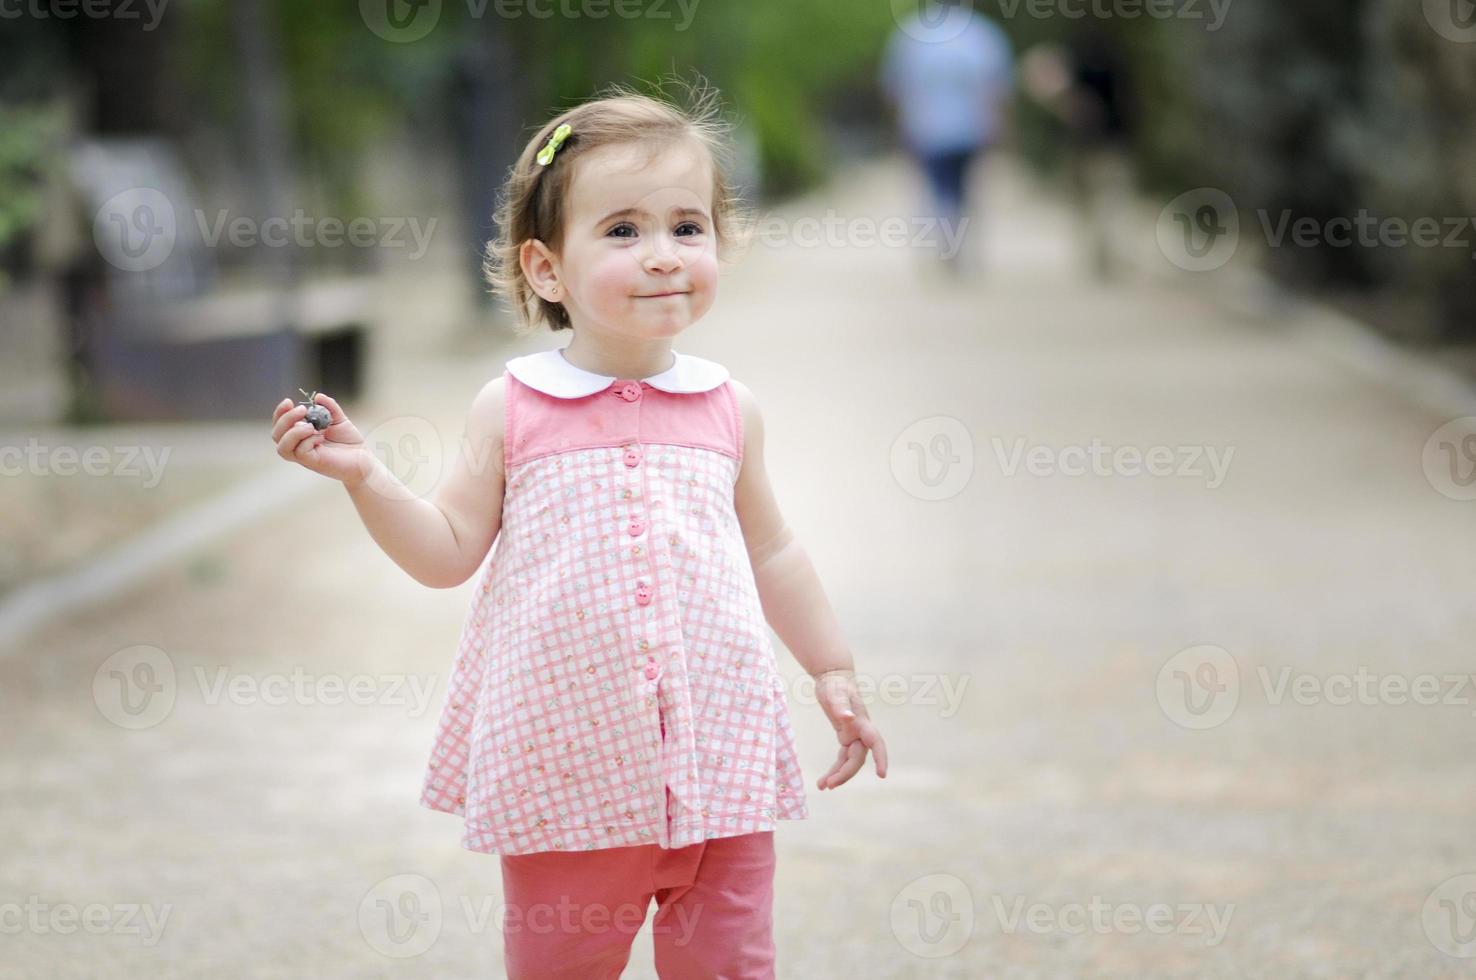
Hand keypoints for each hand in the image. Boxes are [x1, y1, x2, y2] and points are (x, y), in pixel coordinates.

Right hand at [271, 391, 371, 485]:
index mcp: (300, 436)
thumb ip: (329, 407)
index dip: (280, 413)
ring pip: (283, 447)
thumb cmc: (349, 442)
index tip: (289, 401)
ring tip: (311, 426)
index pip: (280, 426)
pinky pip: (300, 452)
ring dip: (293, 432)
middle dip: (285, 419)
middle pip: (276, 435)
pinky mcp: (314, 463)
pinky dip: (308, 440)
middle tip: (302, 410)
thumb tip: (318, 396)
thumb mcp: (339, 419)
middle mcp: (298, 447)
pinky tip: (321, 437)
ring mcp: (305, 457)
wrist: (364, 460)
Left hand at [812, 668, 888, 790]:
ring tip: (822, 786)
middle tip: (829, 785)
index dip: (881, 758)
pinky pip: (842, 758)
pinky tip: (823, 780)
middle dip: (845, 773)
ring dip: (839, 774)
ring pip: (850, 761)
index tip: (882, 775)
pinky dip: (834, 768)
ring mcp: (854, 735)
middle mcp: (860, 731)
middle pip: (858, 758)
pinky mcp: (845, 736)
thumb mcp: (835, 692)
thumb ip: (840, 705)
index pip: (876, 743)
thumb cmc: (835, 683)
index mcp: (862, 722)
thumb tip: (846, 718)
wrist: (833, 676)